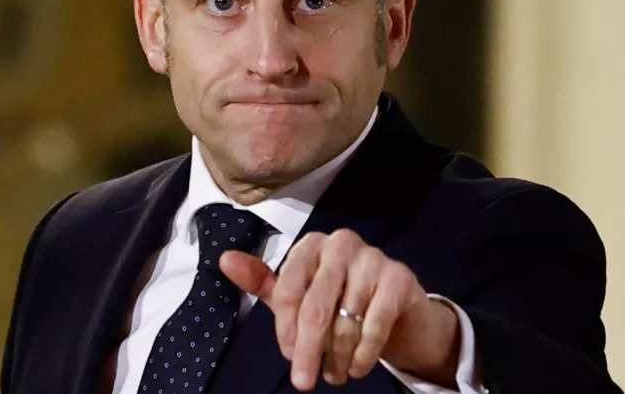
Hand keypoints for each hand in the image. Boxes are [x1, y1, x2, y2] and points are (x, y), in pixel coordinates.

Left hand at [220, 229, 460, 390]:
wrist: (399, 310)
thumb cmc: (340, 299)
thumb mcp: (299, 293)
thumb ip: (262, 281)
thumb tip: (225, 259)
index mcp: (312, 244)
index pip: (287, 289)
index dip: (285, 327)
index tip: (287, 354)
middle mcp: (341, 243)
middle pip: (315, 307)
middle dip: (308, 350)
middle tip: (303, 382)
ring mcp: (373, 258)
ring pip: (345, 321)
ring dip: (337, 357)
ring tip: (334, 374)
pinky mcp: (399, 279)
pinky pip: (375, 325)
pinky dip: (363, 354)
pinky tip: (356, 368)